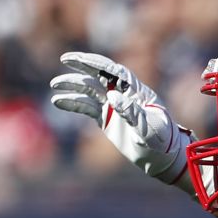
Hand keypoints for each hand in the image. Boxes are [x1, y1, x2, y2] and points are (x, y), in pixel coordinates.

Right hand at [48, 51, 189, 184]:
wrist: (162, 158)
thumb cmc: (162, 141)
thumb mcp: (149, 128)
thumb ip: (132, 113)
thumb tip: (112, 96)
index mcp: (135, 91)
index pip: (114, 71)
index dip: (97, 62)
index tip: (80, 58)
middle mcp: (122, 94)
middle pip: (99, 74)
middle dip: (82, 66)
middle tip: (64, 59)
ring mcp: (113, 106)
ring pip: (89, 90)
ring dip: (73, 85)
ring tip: (55, 85)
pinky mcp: (106, 119)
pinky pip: (86, 108)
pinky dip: (72, 104)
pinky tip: (58, 101)